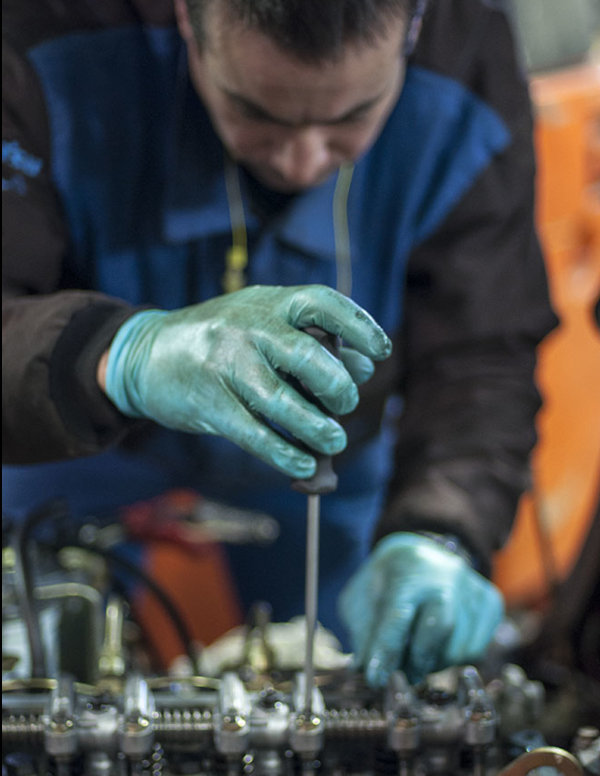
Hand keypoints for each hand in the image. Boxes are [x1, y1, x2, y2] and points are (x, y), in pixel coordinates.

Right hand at [102, 284, 390, 476]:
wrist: (146, 354)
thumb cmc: (221, 341)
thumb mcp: (262, 324)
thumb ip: (312, 340)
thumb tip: (363, 366)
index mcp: (268, 304)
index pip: (321, 303)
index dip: (358, 325)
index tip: (382, 352)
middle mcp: (248, 328)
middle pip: (305, 355)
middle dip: (336, 386)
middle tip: (345, 404)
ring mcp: (225, 364)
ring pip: (279, 400)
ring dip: (314, 427)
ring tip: (332, 441)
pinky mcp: (209, 403)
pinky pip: (253, 433)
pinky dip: (283, 453)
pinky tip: (303, 464)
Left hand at [338, 532, 503, 686]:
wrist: (422, 554)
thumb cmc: (388, 583)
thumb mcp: (362, 599)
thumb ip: (364, 633)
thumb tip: (367, 671)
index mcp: (406, 573)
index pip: (398, 615)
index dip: (386, 651)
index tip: (376, 678)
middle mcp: (445, 577)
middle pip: (442, 626)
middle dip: (419, 658)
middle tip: (404, 673)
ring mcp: (471, 589)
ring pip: (461, 646)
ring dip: (436, 662)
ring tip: (420, 656)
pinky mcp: (490, 603)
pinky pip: (477, 648)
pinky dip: (455, 658)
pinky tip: (439, 646)